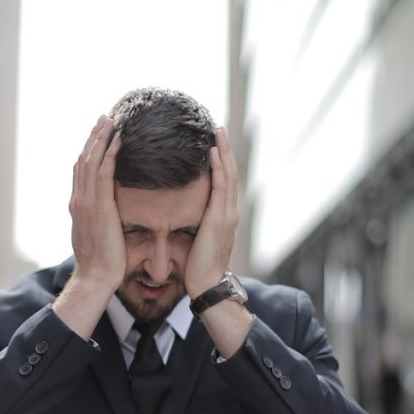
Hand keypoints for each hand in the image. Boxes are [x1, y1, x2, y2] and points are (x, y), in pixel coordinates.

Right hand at [67, 115, 123, 291]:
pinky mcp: (99, 207)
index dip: (89, 150)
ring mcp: (86, 203)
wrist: (95, 277)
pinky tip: (118, 141)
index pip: (81, 171)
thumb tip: (109, 214)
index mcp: (78, 206)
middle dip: (94, 137)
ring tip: (111, 121)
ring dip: (101, 139)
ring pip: (92, 162)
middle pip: (84, 160)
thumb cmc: (101, 262)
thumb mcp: (97, 235)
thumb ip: (100, 220)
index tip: (98, 135)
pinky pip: (104, 174)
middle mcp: (78, 200)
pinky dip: (110, 155)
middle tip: (104, 118)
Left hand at [185, 127, 238, 297]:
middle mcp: (230, 212)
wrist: (208, 285)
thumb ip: (195, 225)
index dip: (221, 161)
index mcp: (223, 216)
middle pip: (230, 172)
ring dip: (224, 151)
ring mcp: (228, 215)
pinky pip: (221, 187)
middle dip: (225, 149)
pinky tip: (213, 152)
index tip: (214, 143)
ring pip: (229, 175)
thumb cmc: (199, 268)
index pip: (224, 182)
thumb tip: (183, 216)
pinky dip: (219, 167)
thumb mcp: (197, 241)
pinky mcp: (221, 219)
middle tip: (219, 127)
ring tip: (218, 132)